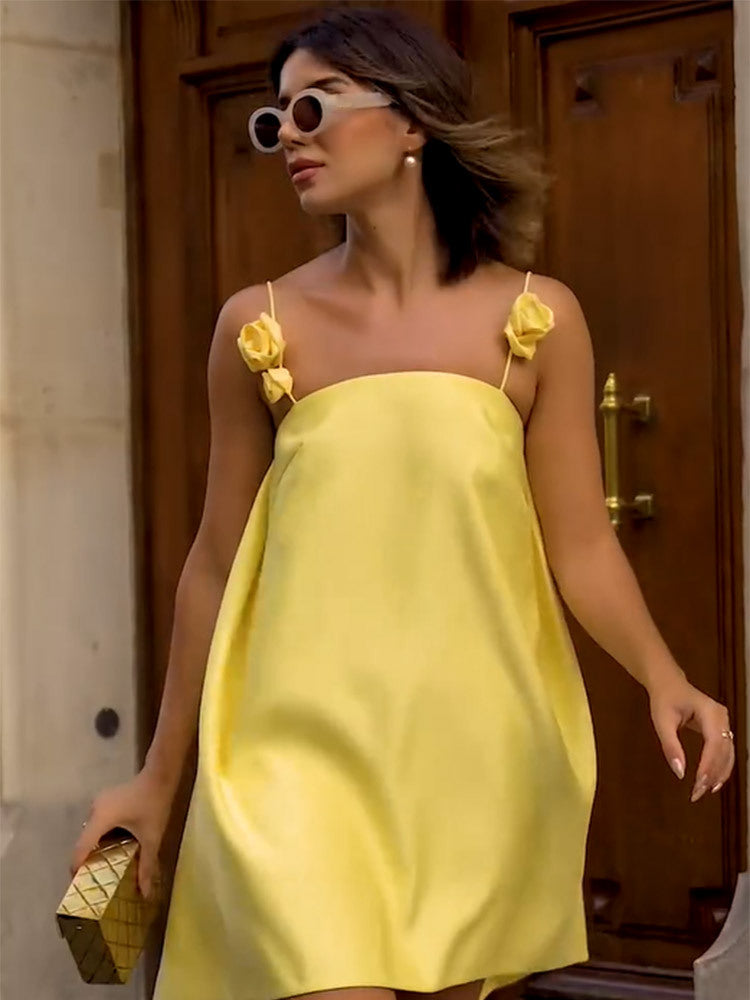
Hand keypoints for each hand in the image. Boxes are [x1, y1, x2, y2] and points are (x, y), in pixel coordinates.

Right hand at [69, 768, 176, 898]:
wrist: (160, 775)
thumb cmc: (154, 804)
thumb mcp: (151, 837)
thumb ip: (146, 865)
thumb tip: (145, 893)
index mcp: (100, 818)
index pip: (80, 849)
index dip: (77, 869)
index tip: (79, 887)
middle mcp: (94, 810)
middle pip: (85, 841)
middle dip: (88, 861)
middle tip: (96, 881)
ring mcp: (99, 803)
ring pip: (92, 832)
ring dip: (96, 848)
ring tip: (105, 867)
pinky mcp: (106, 800)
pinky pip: (98, 823)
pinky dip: (102, 837)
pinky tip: (114, 847)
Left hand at [648, 675, 735, 801]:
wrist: (669, 683)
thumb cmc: (665, 699)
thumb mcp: (662, 721)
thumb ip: (670, 746)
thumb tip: (679, 772)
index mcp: (711, 712)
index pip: (714, 744)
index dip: (708, 766)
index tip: (698, 784)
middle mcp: (722, 718)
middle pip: (723, 752)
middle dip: (712, 774)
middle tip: (697, 793)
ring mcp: (724, 724)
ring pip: (728, 755)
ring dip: (718, 775)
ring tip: (703, 791)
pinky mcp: (721, 730)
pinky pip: (725, 752)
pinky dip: (719, 768)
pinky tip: (711, 782)